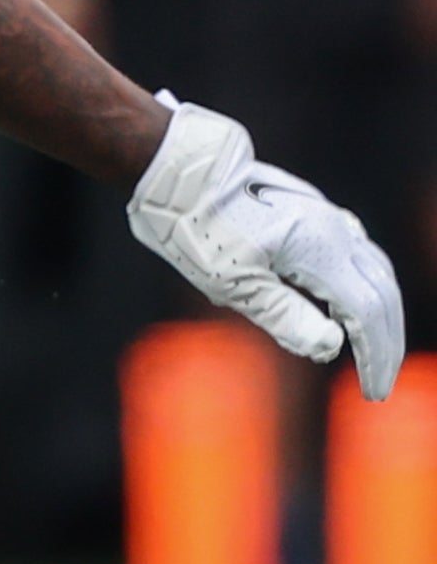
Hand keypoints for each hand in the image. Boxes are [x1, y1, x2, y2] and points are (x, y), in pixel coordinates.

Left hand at [128, 101, 405, 399]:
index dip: (376, 356)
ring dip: (381, 312)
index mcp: (320, 250)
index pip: (367, 313)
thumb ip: (285, 316)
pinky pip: (358, 252)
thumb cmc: (197, 228)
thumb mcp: (233, 283)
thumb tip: (331, 346)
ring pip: (375, 270)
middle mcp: (334, 230)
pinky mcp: (313, 211)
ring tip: (373, 349)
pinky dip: (365, 285)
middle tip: (379, 381)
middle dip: (386, 341)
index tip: (374, 391)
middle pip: (381, 293)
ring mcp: (326, 216)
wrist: (177, 173)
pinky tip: (352, 302)